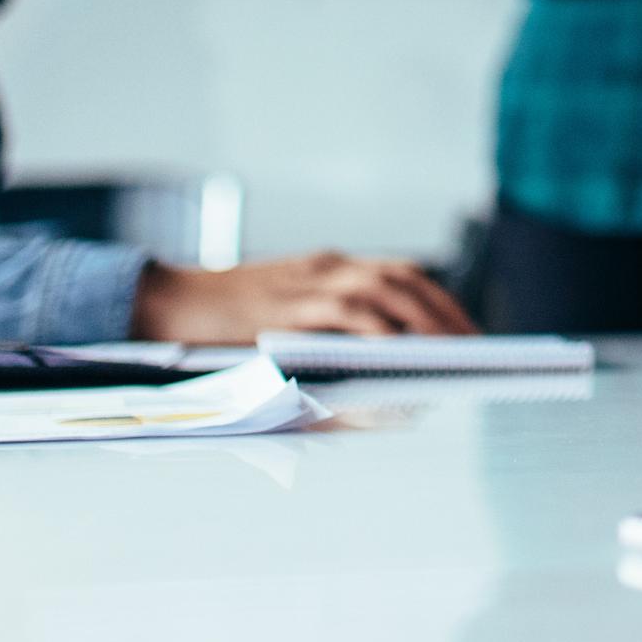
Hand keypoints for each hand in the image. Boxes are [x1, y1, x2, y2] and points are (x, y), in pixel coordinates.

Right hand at [131, 252, 474, 343]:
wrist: (164, 302)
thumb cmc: (226, 321)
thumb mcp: (284, 311)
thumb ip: (328, 328)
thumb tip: (384, 375)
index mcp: (329, 266)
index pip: (403, 274)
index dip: (441, 300)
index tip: (473, 330)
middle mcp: (324, 268)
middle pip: (403, 280)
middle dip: (444, 313)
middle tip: (477, 347)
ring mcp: (303, 285)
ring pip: (380, 293)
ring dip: (420, 321)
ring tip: (450, 355)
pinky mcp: (283, 308)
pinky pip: (341, 317)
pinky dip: (376, 333)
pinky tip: (399, 355)